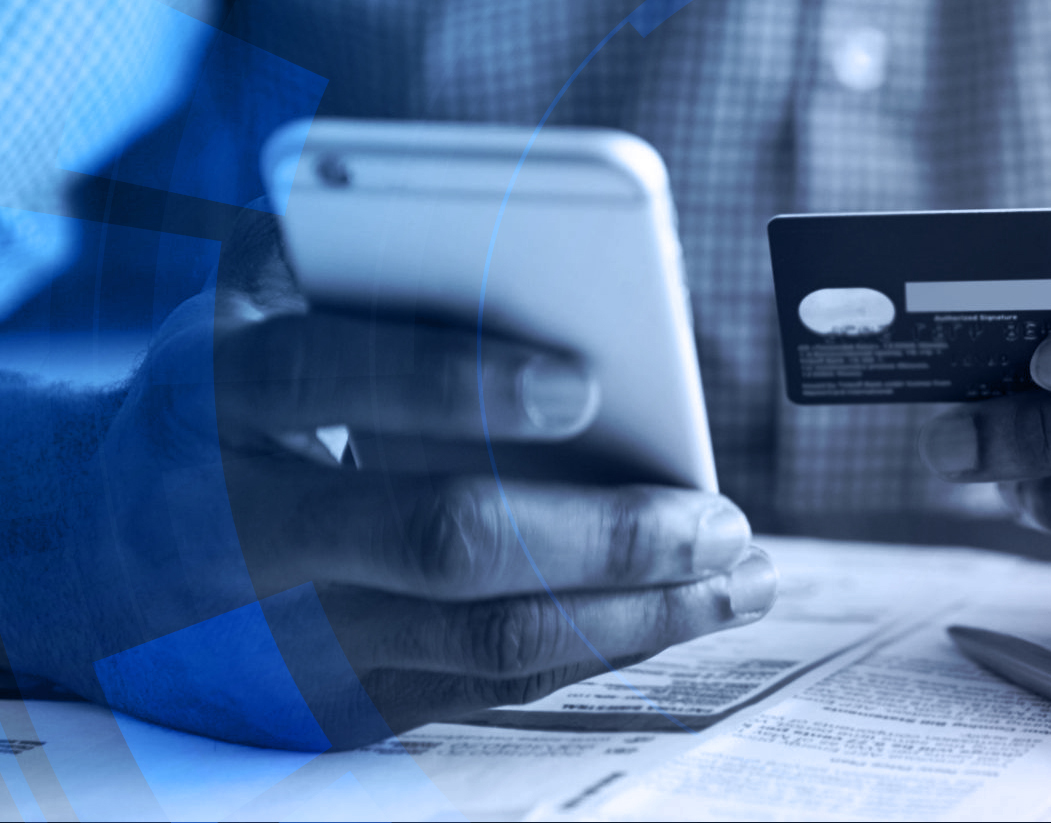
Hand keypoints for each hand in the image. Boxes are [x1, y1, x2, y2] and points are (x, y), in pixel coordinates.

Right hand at [17, 211, 774, 749]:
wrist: (87, 565)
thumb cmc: (213, 413)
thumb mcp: (237, 318)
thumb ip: (338, 262)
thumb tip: (508, 233)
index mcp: (215, 398)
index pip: (332, 380)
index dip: (456, 380)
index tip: (583, 379)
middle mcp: (246, 526)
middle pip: (440, 537)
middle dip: (601, 532)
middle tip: (715, 519)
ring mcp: (289, 635)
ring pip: (487, 637)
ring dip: (636, 612)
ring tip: (738, 578)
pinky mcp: (335, 709)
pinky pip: (491, 688)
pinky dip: (597, 654)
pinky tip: (674, 618)